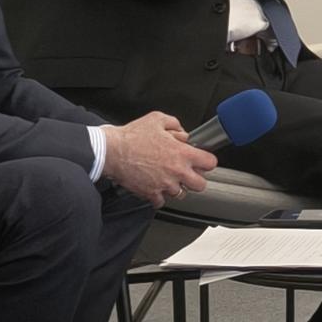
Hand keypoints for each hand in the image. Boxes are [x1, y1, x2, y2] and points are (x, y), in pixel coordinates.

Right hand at [100, 112, 215, 207]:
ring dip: (177, 188)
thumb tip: (182, 133)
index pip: (210, 163)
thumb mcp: (157, 119)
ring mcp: (164, 185)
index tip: (202, 160)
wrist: (111, 151)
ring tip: (169, 179)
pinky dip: (160, 197)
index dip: (207, 161)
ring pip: (181, 194)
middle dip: (196, 179)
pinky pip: (162, 202)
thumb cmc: (131, 136)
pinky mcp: (150, 193)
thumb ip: (175, 125)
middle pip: (201, 185)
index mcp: (182, 153)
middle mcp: (177, 171)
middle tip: (188, 173)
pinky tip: (156, 187)